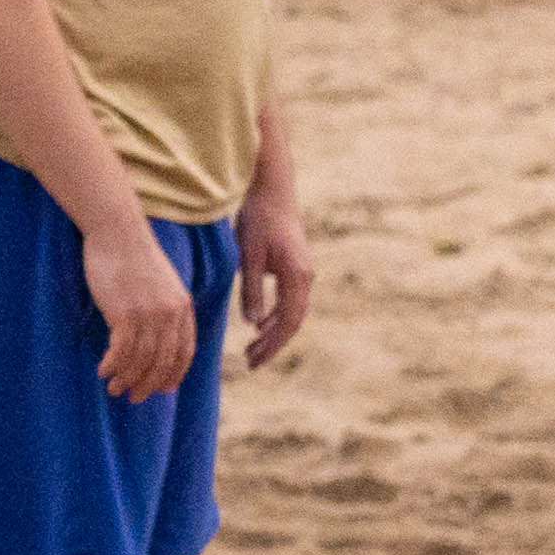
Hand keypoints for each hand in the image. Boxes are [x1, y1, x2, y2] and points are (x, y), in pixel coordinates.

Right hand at [78, 219, 200, 401]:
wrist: (117, 231)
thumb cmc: (133, 255)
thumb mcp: (161, 283)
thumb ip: (166, 307)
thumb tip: (158, 335)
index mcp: (183, 307)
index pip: (185, 352)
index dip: (173, 374)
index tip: (161, 389)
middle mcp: (170, 314)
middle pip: (163, 361)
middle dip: (148, 384)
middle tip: (134, 397)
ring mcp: (148, 314)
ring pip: (140, 359)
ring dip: (126, 378)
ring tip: (114, 388)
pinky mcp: (124, 313)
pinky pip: (121, 350)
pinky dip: (113, 365)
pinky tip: (103, 370)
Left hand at [234, 187, 315, 371]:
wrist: (272, 190)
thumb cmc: (258, 220)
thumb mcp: (248, 256)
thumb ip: (251, 290)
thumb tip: (253, 324)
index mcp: (297, 276)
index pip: (287, 321)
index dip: (272, 344)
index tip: (255, 361)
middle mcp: (306, 277)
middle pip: (292, 321)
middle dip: (272, 344)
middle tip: (251, 363)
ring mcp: (303, 272)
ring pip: (292, 312)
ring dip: (273, 332)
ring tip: (252, 349)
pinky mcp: (296, 267)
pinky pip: (289, 300)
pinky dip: (275, 315)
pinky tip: (259, 325)